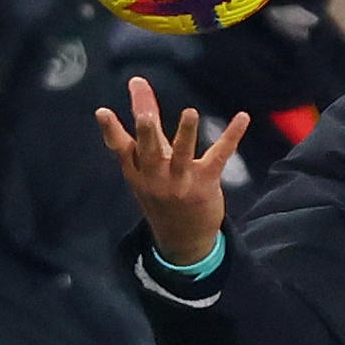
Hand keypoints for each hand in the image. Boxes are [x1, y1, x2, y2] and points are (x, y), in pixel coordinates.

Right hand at [96, 76, 249, 264]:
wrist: (183, 240)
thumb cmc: (163, 197)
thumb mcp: (148, 173)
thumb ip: (147, 138)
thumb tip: (142, 103)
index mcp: (137, 173)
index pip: (121, 149)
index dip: (111, 130)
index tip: (102, 111)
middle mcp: (155, 177)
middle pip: (149, 150)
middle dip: (147, 132)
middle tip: (146, 115)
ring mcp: (180, 181)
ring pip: (181, 155)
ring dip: (185, 133)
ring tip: (190, 113)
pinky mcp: (205, 183)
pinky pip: (219, 156)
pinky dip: (231, 135)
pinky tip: (242, 117)